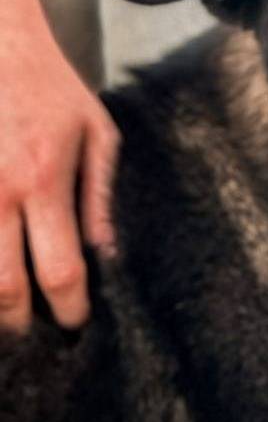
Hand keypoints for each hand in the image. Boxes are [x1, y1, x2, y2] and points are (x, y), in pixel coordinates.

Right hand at [0, 0, 118, 333]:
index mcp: (44, 183)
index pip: (59, 270)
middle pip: (2, 289)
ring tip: (8, 313)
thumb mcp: (96, 133)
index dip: (69, 308)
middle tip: (34, 332)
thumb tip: (104, 252)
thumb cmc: (52, 88)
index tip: (77, 321)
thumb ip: (99, 196)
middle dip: (19, 324)